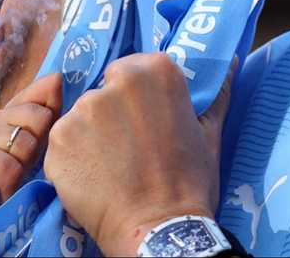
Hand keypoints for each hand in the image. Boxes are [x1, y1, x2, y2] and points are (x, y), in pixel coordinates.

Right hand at [0, 73, 63, 202]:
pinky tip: (8, 187)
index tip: (50, 130)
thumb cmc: (26, 178)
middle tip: (33, 161)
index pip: (38, 92)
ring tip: (20, 176)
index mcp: (14, 112)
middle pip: (36, 116)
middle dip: (42, 143)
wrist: (0, 213)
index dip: (50, 113)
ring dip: (27, 164)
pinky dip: (12, 180)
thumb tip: (57, 76)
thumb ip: (51, 108)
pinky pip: (7, 167)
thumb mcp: (45, 141)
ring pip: (23, 143)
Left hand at [45, 53, 232, 256]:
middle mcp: (115, 82)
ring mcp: (82, 110)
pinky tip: (93, 177)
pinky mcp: (58, 139)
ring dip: (90, 137)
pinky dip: (73, 158)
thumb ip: (215, 93)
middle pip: (103, 91)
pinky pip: (63, 142)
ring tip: (111, 166)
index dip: (134, 99)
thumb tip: (231, 61)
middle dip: (111, 115)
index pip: (130, 70)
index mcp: (155, 71)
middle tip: (128, 148)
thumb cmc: (189, 182)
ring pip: (81, 116)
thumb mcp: (209, 133)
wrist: (158, 228)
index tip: (143, 123)